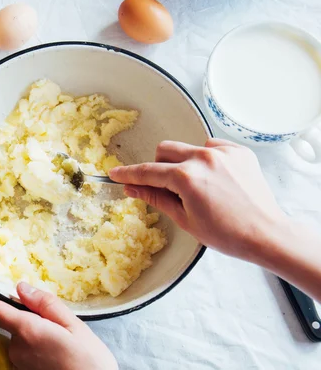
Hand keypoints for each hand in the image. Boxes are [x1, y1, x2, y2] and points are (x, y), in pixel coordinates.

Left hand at [0, 282, 117, 369]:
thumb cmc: (89, 360)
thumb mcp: (74, 325)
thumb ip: (45, 304)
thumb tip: (21, 288)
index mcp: (28, 331)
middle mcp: (18, 348)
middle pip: (15, 323)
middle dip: (31, 319)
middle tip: (59, 327)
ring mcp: (20, 363)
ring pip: (22, 338)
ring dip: (36, 334)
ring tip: (63, 344)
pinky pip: (26, 351)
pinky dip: (38, 347)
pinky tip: (57, 354)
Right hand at [109, 138, 286, 262]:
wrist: (266, 234)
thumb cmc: (225, 234)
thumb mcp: (184, 219)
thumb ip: (156, 197)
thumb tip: (132, 188)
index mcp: (186, 177)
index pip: (148, 172)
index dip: (128, 174)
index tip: (114, 173)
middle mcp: (203, 158)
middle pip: (165, 150)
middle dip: (159, 166)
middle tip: (167, 187)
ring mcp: (223, 152)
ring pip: (188, 147)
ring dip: (183, 162)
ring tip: (197, 185)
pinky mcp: (239, 151)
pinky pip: (211, 147)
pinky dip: (206, 159)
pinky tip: (215, 179)